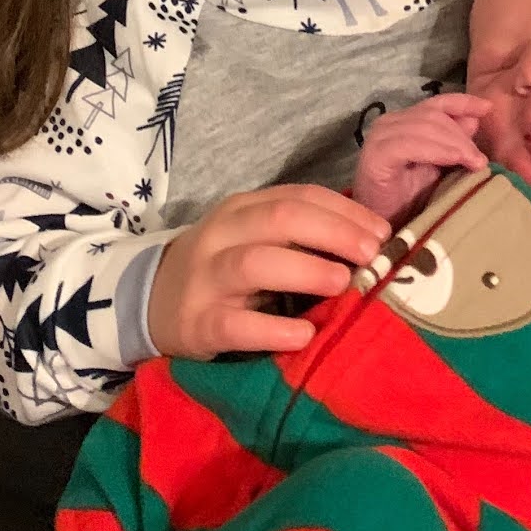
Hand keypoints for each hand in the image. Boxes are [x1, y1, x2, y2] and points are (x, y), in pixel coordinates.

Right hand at [146, 184, 388, 359]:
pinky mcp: (197, 324)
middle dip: (333, 232)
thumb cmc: (220, 268)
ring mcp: (207, 279)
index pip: (299, 196)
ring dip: (306, 270)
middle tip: (372, 254)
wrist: (148, 302)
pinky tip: (304, 334)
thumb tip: (367, 241)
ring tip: (343, 283)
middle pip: (280, 219)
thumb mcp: (251, 237)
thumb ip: (296, 234)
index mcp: (242, 208)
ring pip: (255, 263)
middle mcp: (222, 235)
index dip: (344, 210)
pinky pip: (236, 324)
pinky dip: (273, 329)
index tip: (382, 231)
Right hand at [353, 93, 489, 220]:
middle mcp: (390, 122)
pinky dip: (437, 150)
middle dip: (462, 136)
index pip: (438, 104)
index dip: (464, 102)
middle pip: (434, 116)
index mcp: (405, 121)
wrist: (380, 229)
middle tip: (481, 159)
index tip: (488, 108)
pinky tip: (454, 161)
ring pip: (426, 127)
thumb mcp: (437, 167)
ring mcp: (381, 136)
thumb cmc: (407, 201)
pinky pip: (411, 144)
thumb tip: (475, 121)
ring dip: (455, 144)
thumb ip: (452, 143)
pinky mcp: (377, 155)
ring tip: (474, 163)